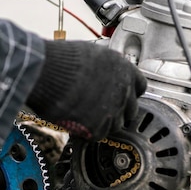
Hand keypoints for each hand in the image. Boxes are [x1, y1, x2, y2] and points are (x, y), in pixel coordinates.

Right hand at [26, 40, 146, 138]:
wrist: (49, 74)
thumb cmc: (65, 60)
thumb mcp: (95, 55)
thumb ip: (107, 69)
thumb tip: (104, 74)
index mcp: (126, 71)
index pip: (140, 88)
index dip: (129, 92)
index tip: (121, 94)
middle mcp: (124, 92)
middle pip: (131, 109)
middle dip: (118, 109)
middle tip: (101, 107)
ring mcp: (113, 111)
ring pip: (116, 124)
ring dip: (104, 122)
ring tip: (85, 113)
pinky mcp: (99, 128)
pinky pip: (99, 134)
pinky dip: (89, 130)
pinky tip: (77, 119)